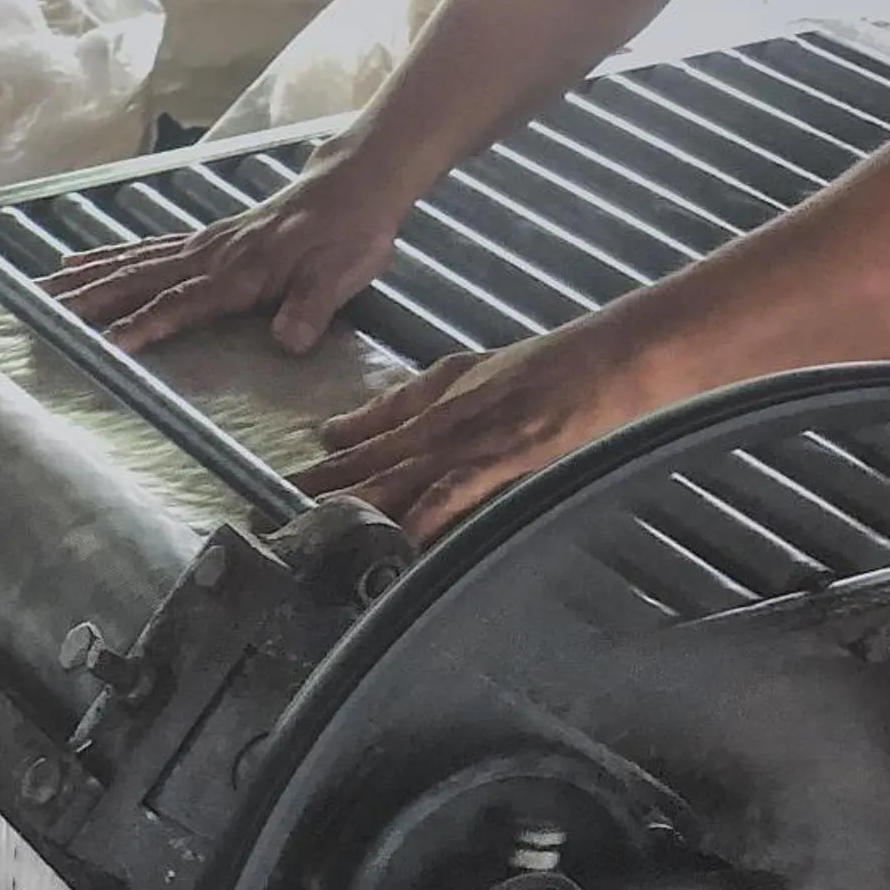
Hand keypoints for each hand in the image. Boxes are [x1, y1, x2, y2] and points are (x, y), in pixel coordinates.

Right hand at [41, 158, 414, 354]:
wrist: (356, 184)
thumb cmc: (350, 234)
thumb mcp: (342, 273)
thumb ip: (311, 307)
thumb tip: (288, 341)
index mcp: (237, 274)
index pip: (180, 304)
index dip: (142, 326)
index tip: (105, 345)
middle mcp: (209, 257)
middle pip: (136, 279)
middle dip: (86, 299)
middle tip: (39, 312)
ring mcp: (201, 245)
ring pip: (130, 263)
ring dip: (83, 279)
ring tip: (39, 291)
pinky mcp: (202, 240)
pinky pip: (143, 250)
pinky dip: (104, 257)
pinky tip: (76, 263)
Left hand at [294, 316, 679, 538]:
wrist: (620, 353)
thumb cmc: (555, 366)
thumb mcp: (468, 371)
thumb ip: (404, 401)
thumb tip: (341, 427)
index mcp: (435, 403)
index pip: (365, 439)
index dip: (319, 466)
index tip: (274, 487)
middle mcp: (444, 422)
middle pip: (370, 463)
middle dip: (319, 492)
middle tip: (269, 518)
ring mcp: (474, 440)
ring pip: (401, 477)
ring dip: (355, 505)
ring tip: (311, 529)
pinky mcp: (508, 456)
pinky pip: (458, 491)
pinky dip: (426, 514)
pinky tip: (397, 536)